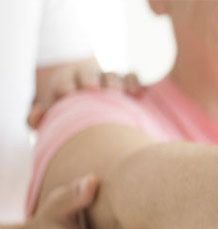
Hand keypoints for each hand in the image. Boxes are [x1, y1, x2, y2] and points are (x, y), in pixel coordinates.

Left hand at [27, 58, 141, 128]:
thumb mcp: (49, 114)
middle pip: (89, 74)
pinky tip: (136, 93)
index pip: (65, 82)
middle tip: (90, 88)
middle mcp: (88, 79)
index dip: (66, 85)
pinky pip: (132, 77)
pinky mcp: (126, 84)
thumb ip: (36, 119)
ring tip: (116, 93)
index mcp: (67, 83)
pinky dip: (133, 81)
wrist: (83, 97)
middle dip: (90, 78)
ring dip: (114, 81)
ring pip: (112, 74)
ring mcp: (108, 81)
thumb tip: (37, 117)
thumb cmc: (66, 111)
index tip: (67, 94)